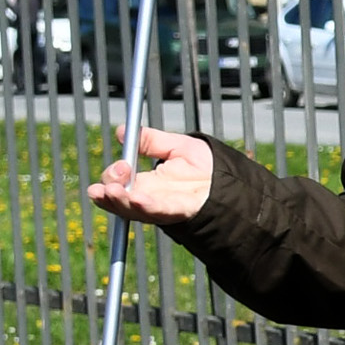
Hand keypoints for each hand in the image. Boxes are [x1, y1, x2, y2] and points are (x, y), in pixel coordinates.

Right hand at [84, 128, 214, 224]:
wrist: (235, 179)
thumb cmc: (208, 166)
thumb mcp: (177, 146)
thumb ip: (150, 141)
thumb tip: (121, 131)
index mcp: (146, 183)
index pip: (117, 184)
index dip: (112, 176)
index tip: (120, 165)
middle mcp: (149, 198)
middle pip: (119, 201)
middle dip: (109, 192)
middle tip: (111, 181)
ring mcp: (163, 208)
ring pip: (134, 210)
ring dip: (120, 202)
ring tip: (111, 191)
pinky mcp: (180, 212)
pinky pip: (159, 212)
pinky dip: (146, 207)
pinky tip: (137, 199)